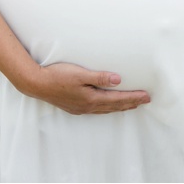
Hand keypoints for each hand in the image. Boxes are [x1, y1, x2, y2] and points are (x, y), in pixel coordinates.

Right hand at [23, 62, 150, 114]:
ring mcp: (80, 108)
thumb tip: (119, 80)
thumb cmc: (57, 76)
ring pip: (106, 109)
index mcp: (92, 99)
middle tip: (145, 101)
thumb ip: (100, 77)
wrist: (36, 84)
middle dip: (131, 103)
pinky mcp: (74, 106)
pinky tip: (107, 106)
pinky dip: (107, 108)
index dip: (133, 98)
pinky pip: (97, 109)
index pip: (118, 99)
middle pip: (115, 106)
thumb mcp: (80, 74)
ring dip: (120, 107)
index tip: (146, 96)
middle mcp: (88, 106)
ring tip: (131, 105)